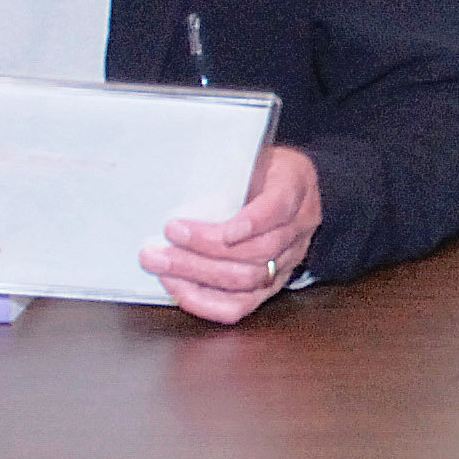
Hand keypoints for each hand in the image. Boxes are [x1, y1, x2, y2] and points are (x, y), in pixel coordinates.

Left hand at [147, 145, 321, 323]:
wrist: (286, 186)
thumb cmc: (260, 168)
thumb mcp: (252, 153)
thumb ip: (227, 167)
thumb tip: (176, 181)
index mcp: (296, 186)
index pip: (276, 209)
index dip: (244, 222)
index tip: (201, 222)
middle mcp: (298, 228)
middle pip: (258, 251)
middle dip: (203, 250)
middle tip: (164, 241)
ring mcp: (288, 261)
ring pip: (247, 280)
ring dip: (197, 274)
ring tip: (160, 263)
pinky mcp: (271, 285)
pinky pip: (242, 305)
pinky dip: (206, 301)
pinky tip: (178, 287)